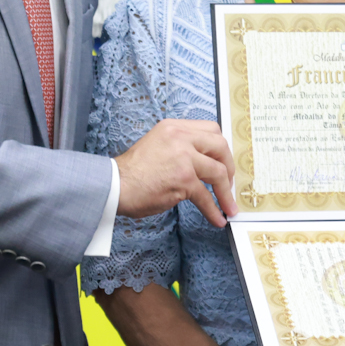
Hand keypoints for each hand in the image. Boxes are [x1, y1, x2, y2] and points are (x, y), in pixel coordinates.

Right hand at [115, 119, 238, 227]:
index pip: (210, 129)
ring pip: (218, 172)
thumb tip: (204, 161)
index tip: (223, 161)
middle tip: (229, 182)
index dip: (220, 147)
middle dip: (229, 166)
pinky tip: (217, 218)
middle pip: (220, 146)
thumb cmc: (133, 171)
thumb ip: (179, 146)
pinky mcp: (183, 179)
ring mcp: (183, 157)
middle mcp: (180, 137)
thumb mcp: (157, 144)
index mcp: (174, 127)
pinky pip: (205, 196)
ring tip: (228, 206)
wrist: (115, 185)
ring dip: (226, 192)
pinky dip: (213, 209)